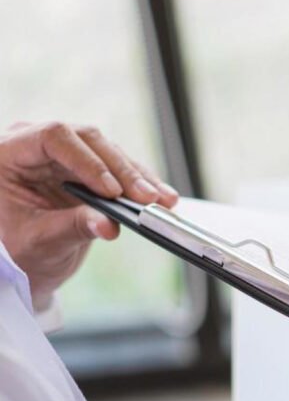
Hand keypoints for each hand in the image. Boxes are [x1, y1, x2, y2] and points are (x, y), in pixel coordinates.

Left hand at [0, 122, 177, 307]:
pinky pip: (119, 168)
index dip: (86, 160)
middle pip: (88, 141)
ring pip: (109, 152)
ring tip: (162, 201)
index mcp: (8, 153)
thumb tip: (110, 225)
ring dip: (138, 177)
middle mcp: (37, 146)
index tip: (110, 192)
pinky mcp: (88, 169)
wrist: (23, 262)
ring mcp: (64, 155)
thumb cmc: (14, 250)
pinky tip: (162, 197)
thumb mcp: (38, 241)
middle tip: (146, 198)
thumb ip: (72, 227)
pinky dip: (141, 184)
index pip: (53, 138)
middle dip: (122, 171)